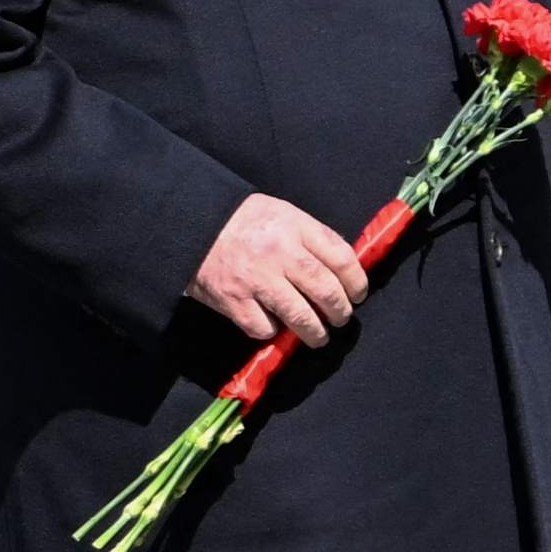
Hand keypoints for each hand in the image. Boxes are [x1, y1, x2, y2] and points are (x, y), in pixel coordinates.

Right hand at [189, 192, 375, 348]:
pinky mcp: (234, 300)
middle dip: (340, 311)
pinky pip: (264, 327)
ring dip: (316, 333)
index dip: (357, 282)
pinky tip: (273, 325)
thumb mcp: (282, 214)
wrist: (192, 224)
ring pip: (300, 316)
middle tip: (341, 319)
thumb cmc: (244, 221)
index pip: (341, 258)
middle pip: (325, 290)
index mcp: (294, 226)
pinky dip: (273, 331)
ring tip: (319, 337)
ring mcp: (255, 278)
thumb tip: (344, 269)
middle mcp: (278, 252)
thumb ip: (311, 237)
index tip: (358, 295)